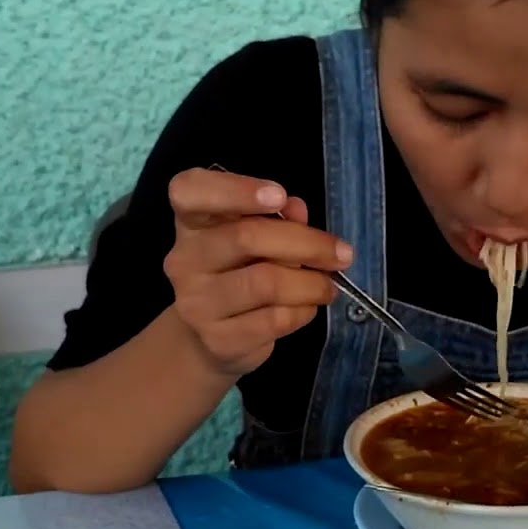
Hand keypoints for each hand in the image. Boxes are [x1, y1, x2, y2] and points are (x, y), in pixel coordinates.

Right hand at [163, 167, 352, 375]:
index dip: (235, 189)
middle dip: (306, 243)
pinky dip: (303, 311)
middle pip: (246, 237)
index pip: (190, 191)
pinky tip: (308, 307)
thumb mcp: (254, 239)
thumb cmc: (238, 274)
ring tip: (328, 286)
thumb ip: (276, 220)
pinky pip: (274, 320)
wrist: (208, 339)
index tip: (279, 197)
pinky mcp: (217, 339)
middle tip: (342, 254)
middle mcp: (185, 259)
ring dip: (311, 284)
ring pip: (265, 283)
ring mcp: (196, 302)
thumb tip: (296, 208)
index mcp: (192, 222)